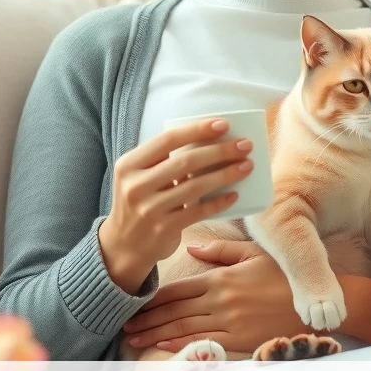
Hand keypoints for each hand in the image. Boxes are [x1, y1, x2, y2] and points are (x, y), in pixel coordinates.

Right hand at [97, 119, 255, 293]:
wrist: (123, 246)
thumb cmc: (138, 203)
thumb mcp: (138, 177)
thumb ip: (161, 160)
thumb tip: (206, 139)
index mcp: (129, 165)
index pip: (168, 140)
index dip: (197, 130)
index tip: (223, 124)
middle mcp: (136, 186)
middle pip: (185, 161)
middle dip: (220, 151)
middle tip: (244, 145)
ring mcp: (149, 209)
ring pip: (195, 186)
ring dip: (225, 174)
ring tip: (246, 166)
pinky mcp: (163, 229)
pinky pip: (198, 212)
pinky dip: (219, 202)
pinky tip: (235, 195)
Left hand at [121, 239, 309, 352]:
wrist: (315, 300)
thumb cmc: (284, 275)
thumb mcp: (253, 253)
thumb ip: (220, 252)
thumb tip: (190, 247)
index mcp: (221, 278)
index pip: (178, 289)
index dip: (153, 298)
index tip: (133, 302)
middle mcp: (221, 301)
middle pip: (175, 312)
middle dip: (148, 320)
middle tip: (124, 325)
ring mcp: (230, 323)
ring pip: (185, 330)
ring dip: (157, 335)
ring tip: (136, 339)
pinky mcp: (241, 340)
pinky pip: (205, 344)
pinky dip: (182, 347)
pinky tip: (164, 348)